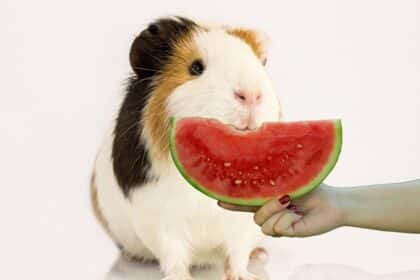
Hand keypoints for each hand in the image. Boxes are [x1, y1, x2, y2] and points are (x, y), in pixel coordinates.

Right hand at [218, 184, 345, 236]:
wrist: (332, 202)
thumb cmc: (312, 187)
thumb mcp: (287, 179)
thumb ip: (271, 178)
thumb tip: (256, 164)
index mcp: (269, 199)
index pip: (246, 202)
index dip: (232, 202)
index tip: (218, 200)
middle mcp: (271, 213)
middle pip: (253, 214)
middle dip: (266, 205)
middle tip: (284, 197)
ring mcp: (278, 224)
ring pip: (262, 223)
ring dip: (277, 211)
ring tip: (292, 205)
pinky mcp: (287, 233)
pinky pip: (276, 228)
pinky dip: (287, 220)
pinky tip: (297, 216)